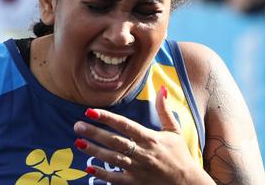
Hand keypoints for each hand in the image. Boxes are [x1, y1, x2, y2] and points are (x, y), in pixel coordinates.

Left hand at [73, 86, 213, 184]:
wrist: (187, 183)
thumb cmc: (179, 155)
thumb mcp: (174, 131)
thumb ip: (164, 110)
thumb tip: (162, 88)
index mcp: (150, 138)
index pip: (125, 125)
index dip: (107, 118)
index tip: (90, 111)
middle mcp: (142, 153)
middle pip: (114, 141)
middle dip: (95, 133)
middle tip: (77, 125)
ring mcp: (137, 169)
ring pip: (112, 159)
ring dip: (94, 151)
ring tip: (78, 142)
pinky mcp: (135, 183)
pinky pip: (115, 179)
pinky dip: (102, 174)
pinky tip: (89, 168)